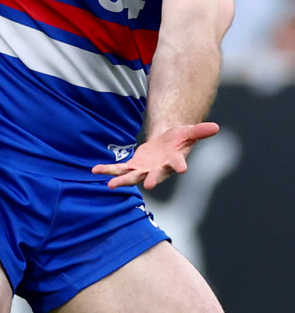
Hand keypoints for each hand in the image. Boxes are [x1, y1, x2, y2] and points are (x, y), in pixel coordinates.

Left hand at [91, 122, 219, 189]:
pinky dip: (108, 170)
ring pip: (132, 176)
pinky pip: (119, 170)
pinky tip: (95, 170)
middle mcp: (158, 169)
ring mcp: (144, 169)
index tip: (182, 168)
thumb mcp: (189, 132)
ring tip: (110, 185)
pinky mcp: (133, 166)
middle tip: (148, 184)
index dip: (180, 166)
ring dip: (122, 180)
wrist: (166, 145)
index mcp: (173, 161)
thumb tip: (216, 127)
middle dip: (150, 179)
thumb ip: (200, 131)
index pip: (178, 164)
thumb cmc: (178, 139)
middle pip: (154, 175)